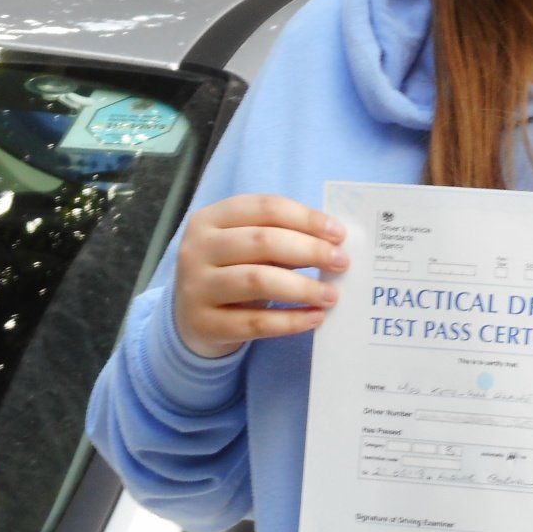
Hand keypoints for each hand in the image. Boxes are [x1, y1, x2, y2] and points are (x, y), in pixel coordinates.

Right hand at [172, 194, 345, 358]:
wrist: (191, 320)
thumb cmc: (231, 273)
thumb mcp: (245, 247)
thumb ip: (279, 237)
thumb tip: (332, 243)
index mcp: (210, 218)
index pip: (264, 207)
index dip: (306, 218)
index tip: (339, 233)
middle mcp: (197, 248)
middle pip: (262, 241)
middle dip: (309, 250)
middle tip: (341, 262)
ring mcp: (196, 287)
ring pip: (257, 280)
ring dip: (302, 287)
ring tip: (331, 295)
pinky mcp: (204, 324)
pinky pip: (254, 323)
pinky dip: (290, 321)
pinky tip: (314, 318)